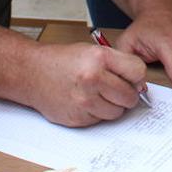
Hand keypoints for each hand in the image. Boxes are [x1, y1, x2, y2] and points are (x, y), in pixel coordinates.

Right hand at [22, 42, 147, 126]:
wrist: (32, 73)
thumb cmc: (62, 60)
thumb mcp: (92, 51)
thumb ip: (117, 64)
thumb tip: (139, 85)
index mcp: (99, 58)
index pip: (138, 72)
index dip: (136, 77)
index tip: (131, 78)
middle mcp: (92, 79)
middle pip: (130, 96)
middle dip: (127, 94)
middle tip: (116, 89)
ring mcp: (84, 101)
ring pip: (117, 112)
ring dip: (113, 106)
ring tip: (98, 94)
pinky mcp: (77, 118)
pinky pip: (100, 120)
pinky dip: (97, 113)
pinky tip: (85, 101)